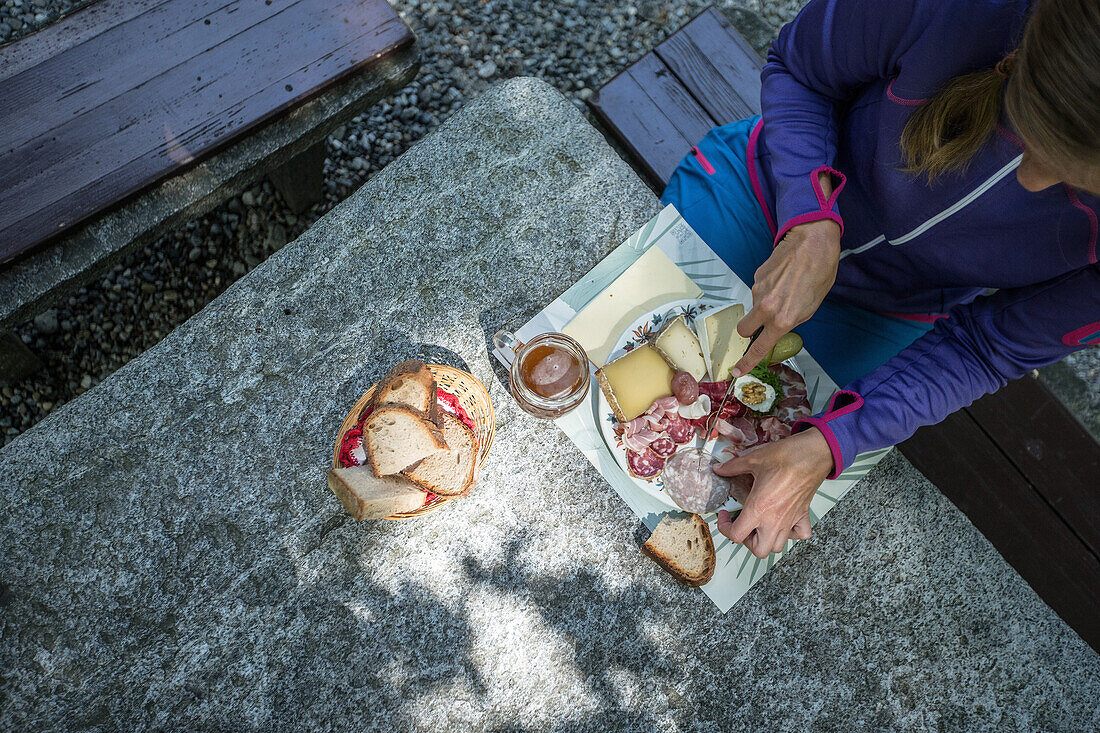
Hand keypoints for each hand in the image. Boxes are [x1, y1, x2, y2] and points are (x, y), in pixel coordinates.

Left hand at [714, 428, 833, 557]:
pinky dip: (792, 534)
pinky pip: (800, 535)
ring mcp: (790, 520)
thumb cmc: (787, 457)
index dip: (724, 528)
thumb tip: (720, 469)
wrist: (813, 454)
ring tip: (760, 525)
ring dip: (766, 540)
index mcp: (759, 508)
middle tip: (742, 525)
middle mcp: (775, 519)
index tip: (725, 516)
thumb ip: (733, 467)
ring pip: (778, 547)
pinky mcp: (804, 515)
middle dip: (746, 541)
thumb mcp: (754, 459)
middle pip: (758, 550)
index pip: (736, 535)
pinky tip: (784, 522)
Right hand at [731, 217, 840, 378]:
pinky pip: (759, 289)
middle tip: (761, 324)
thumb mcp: (812, 306)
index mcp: (783, 319)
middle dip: (749, 330)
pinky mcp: (757, 276)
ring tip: (787, 288)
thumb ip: (792, 320)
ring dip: (765, 304)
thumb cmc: (820, 272)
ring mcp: (758, 290)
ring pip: (754, 306)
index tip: (737, 371)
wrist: (812, 241)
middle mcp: (766, 307)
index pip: (758, 347)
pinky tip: (783, 277)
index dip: (747, 361)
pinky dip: (768, 287)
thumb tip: (778, 326)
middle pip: (744, 329)